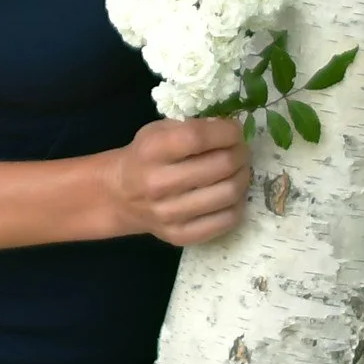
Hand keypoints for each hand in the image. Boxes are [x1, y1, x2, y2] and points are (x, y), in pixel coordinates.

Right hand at [106, 116, 251, 246]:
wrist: (120, 196)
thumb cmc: (145, 157)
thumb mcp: (157, 131)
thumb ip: (190, 127)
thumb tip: (229, 130)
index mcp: (151, 151)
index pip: (198, 138)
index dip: (225, 132)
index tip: (235, 129)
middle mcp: (158, 183)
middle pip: (220, 166)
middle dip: (240, 153)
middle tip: (241, 150)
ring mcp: (170, 214)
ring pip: (229, 193)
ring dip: (243, 177)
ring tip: (239, 170)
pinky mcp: (180, 236)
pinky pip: (226, 220)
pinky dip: (238, 204)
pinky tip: (231, 193)